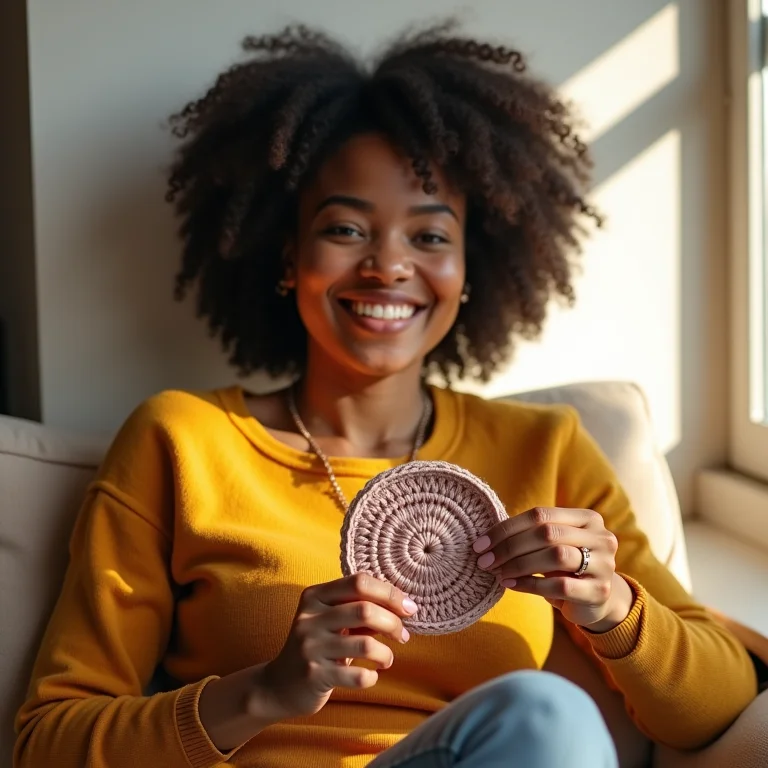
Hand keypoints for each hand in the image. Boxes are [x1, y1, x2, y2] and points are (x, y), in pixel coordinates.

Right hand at [255, 573, 416, 719]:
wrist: (280, 684)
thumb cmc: (319, 645)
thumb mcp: (332, 619)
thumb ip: (360, 608)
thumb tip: (404, 606)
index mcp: (315, 595)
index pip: (359, 582)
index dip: (390, 593)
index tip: (408, 608)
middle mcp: (310, 618)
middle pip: (365, 609)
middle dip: (393, 623)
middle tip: (403, 635)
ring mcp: (310, 647)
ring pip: (365, 645)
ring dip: (386, 653)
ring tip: (386, 659)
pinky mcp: (315, 676)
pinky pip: (358, 676)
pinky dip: (372, 676)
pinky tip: (370, 675)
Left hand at [473, 506, 632, 630]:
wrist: (598, 600)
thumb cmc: (565, 567)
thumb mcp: (552, 545)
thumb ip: (529, 534)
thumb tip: (485, 539)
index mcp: (587, 518)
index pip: (540, 514)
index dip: (507, 528)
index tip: (480, 543)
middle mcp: (601, 537)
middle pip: (547, 533)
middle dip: (509, 547)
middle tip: (485, 560)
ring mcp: (604, 564)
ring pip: (555, 556)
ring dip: (519, 564)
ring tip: (497, 572)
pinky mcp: (599, 591)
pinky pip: (559, 585)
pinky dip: (530, 584)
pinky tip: (511, 585)